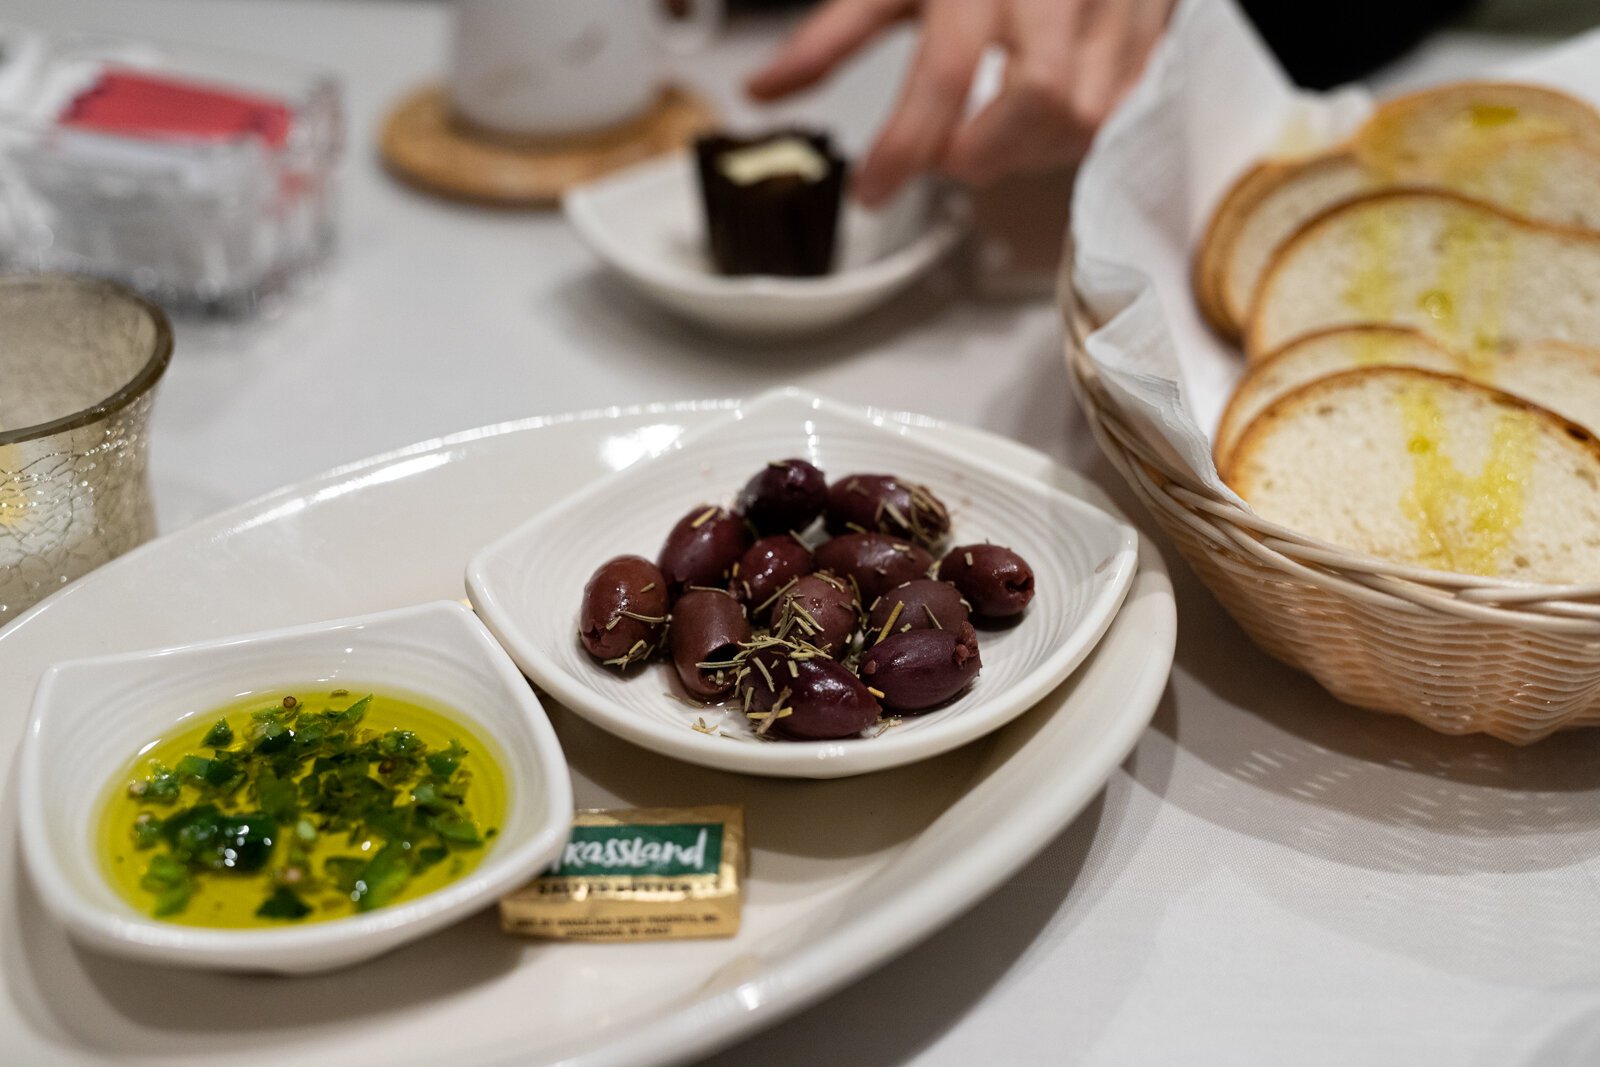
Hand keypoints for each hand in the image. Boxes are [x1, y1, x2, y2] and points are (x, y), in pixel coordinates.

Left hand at [748, 0, 1176, 205]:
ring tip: (990, 136)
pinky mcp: (1150, 33)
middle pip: (1037, 100)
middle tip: (947, 159)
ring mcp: (1114, 11)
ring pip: (1085, 117)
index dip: (904, 147)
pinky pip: (1123, 112)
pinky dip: (1076, 137)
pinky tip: (1042, 126)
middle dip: (985, 151)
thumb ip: (830, 39)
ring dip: (1028, 151)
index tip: (871, 190)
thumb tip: (758, 92)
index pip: (945, 73)